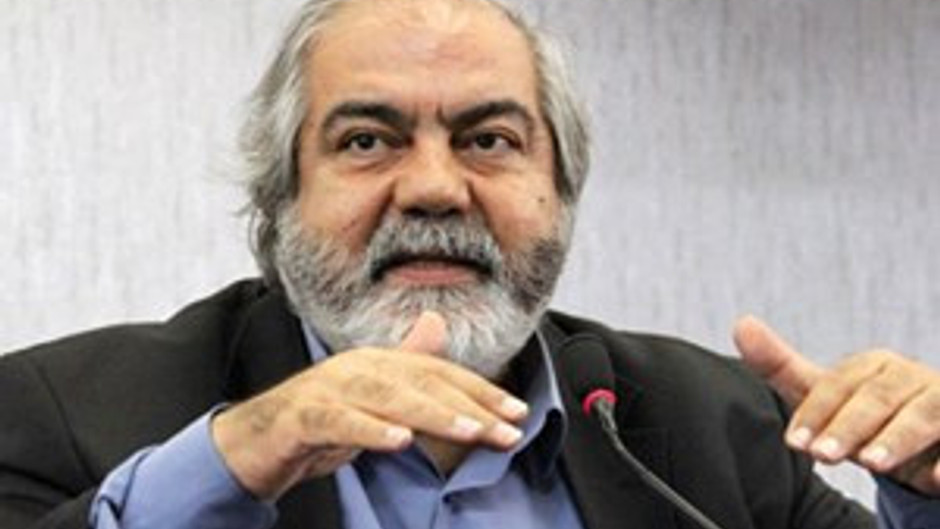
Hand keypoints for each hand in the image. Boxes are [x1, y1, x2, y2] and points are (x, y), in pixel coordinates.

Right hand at [212, 311, 528, 499]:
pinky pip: (339, 422)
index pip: (439, 374)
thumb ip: (405, 365)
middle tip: (509, 429)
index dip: (481, 391)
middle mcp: (358, 367)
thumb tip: (435, 324)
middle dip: (470, 406)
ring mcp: (328, 389)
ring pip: (387, 398)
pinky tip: (400, 442)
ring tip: (470, 431)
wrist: (254, 442)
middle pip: (421, 383)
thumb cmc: (320, 419)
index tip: (518, 413)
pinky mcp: (302, 417)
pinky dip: (370, 431)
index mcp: (379, 362)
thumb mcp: (371, 396)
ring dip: (431, 413)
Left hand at [733, 315, 939, 495]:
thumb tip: (742, 325)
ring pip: (925, 414)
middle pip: (878, 398)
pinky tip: (938, 479)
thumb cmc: (874, 415)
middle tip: (824, 454)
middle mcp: (911, 378)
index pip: (840, 385)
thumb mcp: (828, 395)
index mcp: (875, 367)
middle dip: (849, 427)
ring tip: (873, 462)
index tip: (796, 442)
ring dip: (898, 438)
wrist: (932, 439)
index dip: (817, 412)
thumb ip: (784, 367)